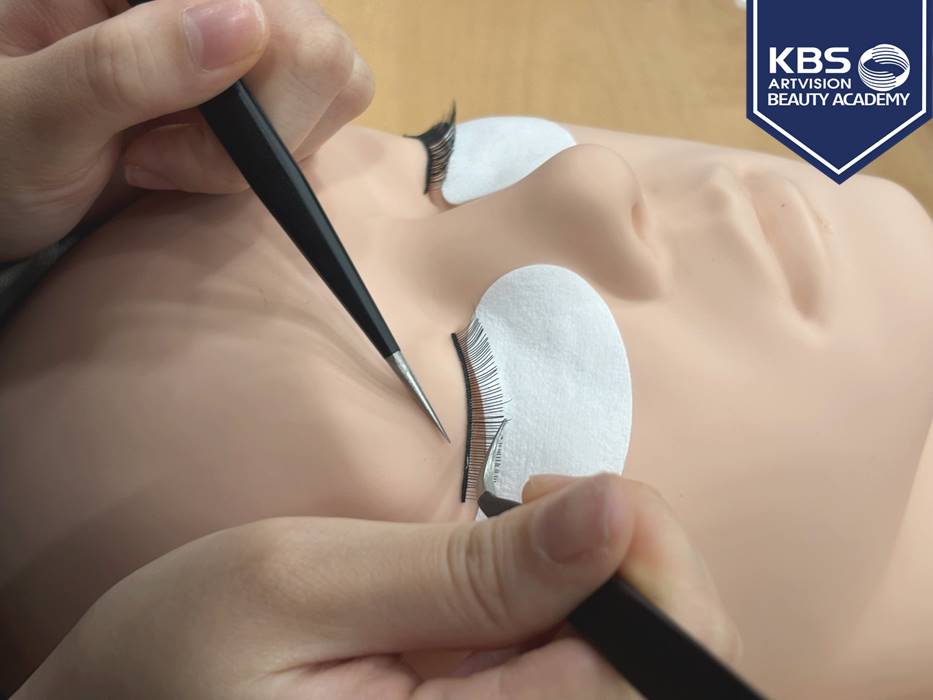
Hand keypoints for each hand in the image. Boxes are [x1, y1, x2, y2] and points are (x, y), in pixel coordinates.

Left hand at [0, 0, 372, 257]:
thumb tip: (248, 24)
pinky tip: (197, 168)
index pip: (259, 2)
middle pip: (313, 41)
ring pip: (334, 80)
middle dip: (259, 124)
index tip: (153, 136)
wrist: (5, 198)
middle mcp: (201, 1)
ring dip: (267, 148)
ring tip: (170, 161)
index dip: (243, 71)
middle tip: (157, 154)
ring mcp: (237, 47)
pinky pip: (320, 121)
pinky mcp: (259, 97)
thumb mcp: (33, 116)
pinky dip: (273, 164)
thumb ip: (122, 67)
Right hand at [14, 474, 740, 698]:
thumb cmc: (175, 661)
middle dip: (640, 574)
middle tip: (544, 512)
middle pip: (664, 681)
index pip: (646, 677)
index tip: (577, 495)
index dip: (657, 569)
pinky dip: (576, 620)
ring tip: (519, 553)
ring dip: (611, 593)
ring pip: (636, 680)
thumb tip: (615, 509)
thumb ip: (465, 566)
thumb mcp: (299, 587)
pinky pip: (579, 682)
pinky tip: (514, 597)